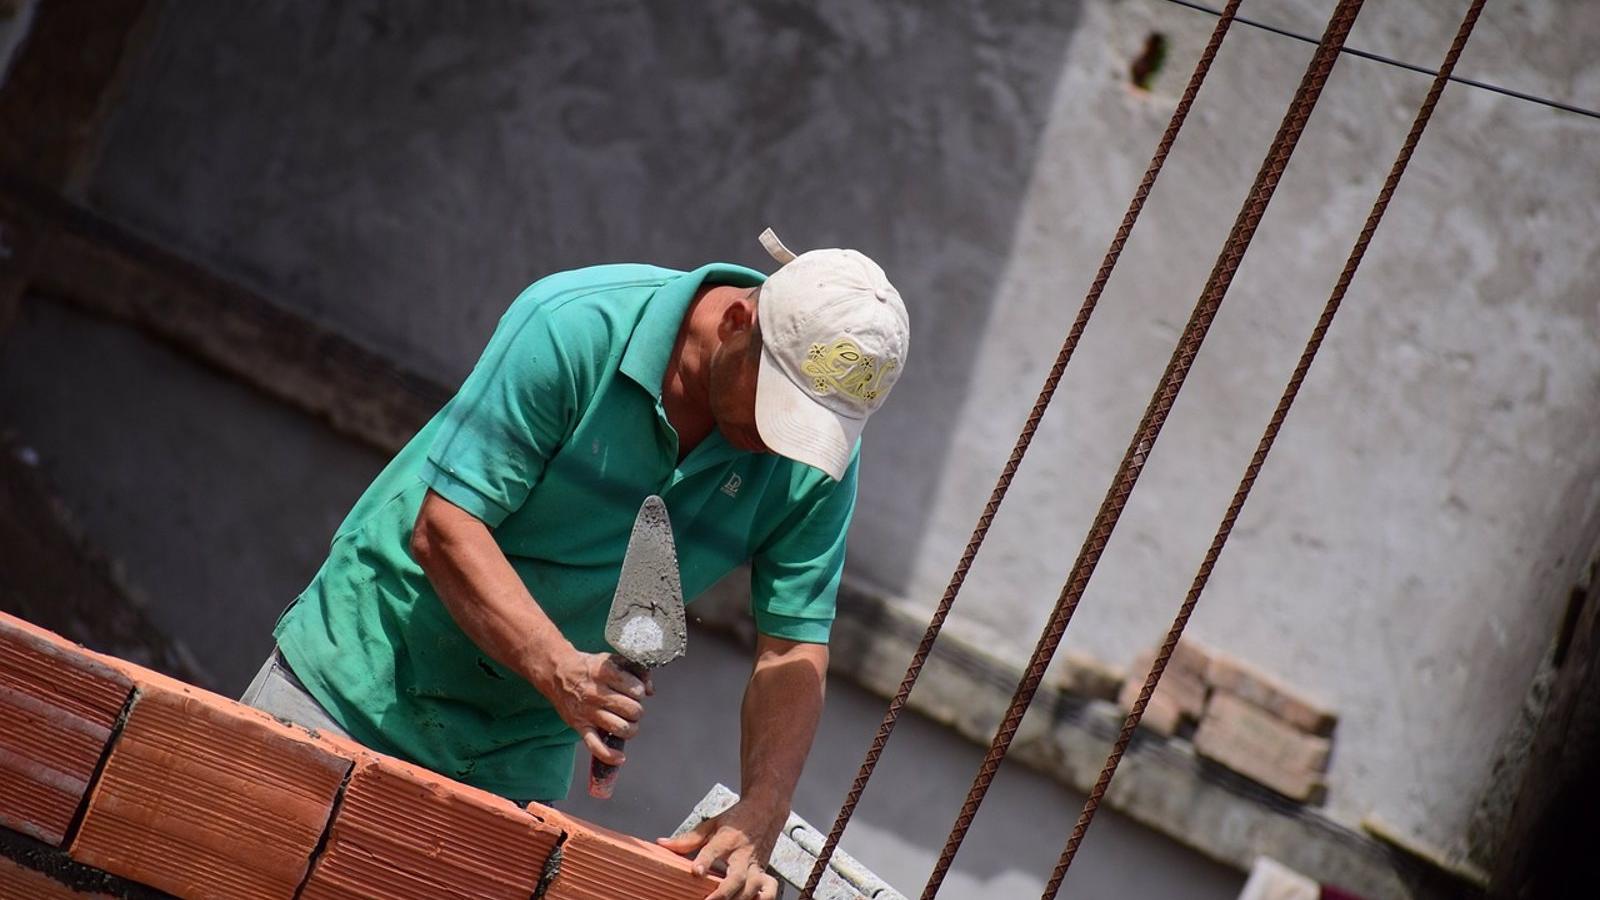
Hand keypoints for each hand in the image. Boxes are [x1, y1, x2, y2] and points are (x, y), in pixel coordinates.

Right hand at [538, 647, 652, 764]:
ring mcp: (588, 712)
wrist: (557, 673)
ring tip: (629, 724)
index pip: (635, 688)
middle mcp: (597, 693)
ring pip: (620, 728)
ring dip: (631, 729)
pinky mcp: (580, 726)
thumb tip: (651, 690)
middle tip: (631, 708)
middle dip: (637, 711)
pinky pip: (596, 746)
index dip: (641, 691)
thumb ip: (635, 671)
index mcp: (606, 673)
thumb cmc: (589, 668)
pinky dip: (610, 756)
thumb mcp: (612, 660)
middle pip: (631, 710)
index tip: (636, 691)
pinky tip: (620, 757)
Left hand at [656, 799, 782, 899]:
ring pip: (752, 887)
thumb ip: (688, 839)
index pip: (713, 850)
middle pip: (736, 877)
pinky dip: (763, 899)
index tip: (696, 872)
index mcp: (727, 839)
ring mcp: (755, 865)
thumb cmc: (737, 819)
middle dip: (723, 893)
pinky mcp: (764, 871)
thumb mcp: (711, 824)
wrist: (765, 810)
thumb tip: (663, 844)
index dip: (705, 861)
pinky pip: (769, 890)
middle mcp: (742, 854)